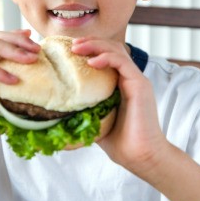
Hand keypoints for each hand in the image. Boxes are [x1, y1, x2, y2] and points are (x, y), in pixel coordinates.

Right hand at [0, 29, 39, 159]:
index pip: (1, 43)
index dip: (18, 38)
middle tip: (37, 49)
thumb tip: (42, 105)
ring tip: (31, 59)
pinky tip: (14, 80)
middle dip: (20, 40)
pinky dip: (0, 71)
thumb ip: (16, 102)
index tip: (36, 39)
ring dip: (14, 49)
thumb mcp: (2, 112)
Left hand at [72, 37, 167, 177]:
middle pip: (111, 48)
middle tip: (72, 44)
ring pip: (116, 50)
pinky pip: (122, 63)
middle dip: (91, 42)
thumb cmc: (121, 144)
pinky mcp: (140, 84)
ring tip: (77, 47)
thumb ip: (83, 113)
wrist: (142, 158)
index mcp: (121, 84)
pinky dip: (106, 57)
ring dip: (96, 45)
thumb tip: (57, 115)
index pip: (106, 56)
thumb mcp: (96, 123)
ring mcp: (136, 80)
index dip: (90, 48)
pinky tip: (92, 61)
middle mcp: (130, 78)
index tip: (70, 49)